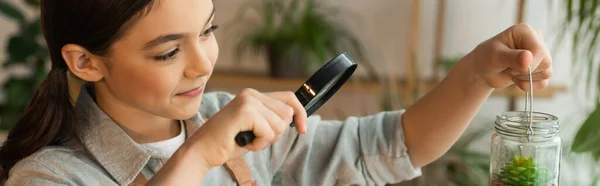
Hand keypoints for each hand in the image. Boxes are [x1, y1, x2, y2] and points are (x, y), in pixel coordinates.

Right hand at [183, 88, 307, 167]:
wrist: (202, 150)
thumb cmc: (228, 142)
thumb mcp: (255, 127)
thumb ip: (272, 119)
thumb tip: (295, 118)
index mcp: (254, 95)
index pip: (289, 98)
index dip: (300, 114)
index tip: (303, 129)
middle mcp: (252, 94)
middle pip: (287, 113)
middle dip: (276, 133)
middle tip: (255, 138)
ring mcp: (248, 101)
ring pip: (280, 125)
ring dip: (266, 140)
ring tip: (247, 139)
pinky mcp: (245, 111)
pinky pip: (268, 133)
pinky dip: (259, 144)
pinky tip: (244, 142)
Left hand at [464, 23, 552, 90]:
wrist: (483, 71)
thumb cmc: (486, 58)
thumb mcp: (496, 56)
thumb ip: (512, 57)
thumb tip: (528, 59)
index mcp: (525, 31)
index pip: (539, 50)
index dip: (527, 63)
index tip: (510, 65)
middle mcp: (536, 40)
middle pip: (546, 61)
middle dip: (524, 71)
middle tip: (508, 68)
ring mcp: (539, 54)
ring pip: (547, 72)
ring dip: (526, 78)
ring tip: (511, 72)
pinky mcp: (540, 67)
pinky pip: (544, 81)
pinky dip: (529, 85)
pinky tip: (516, 80)